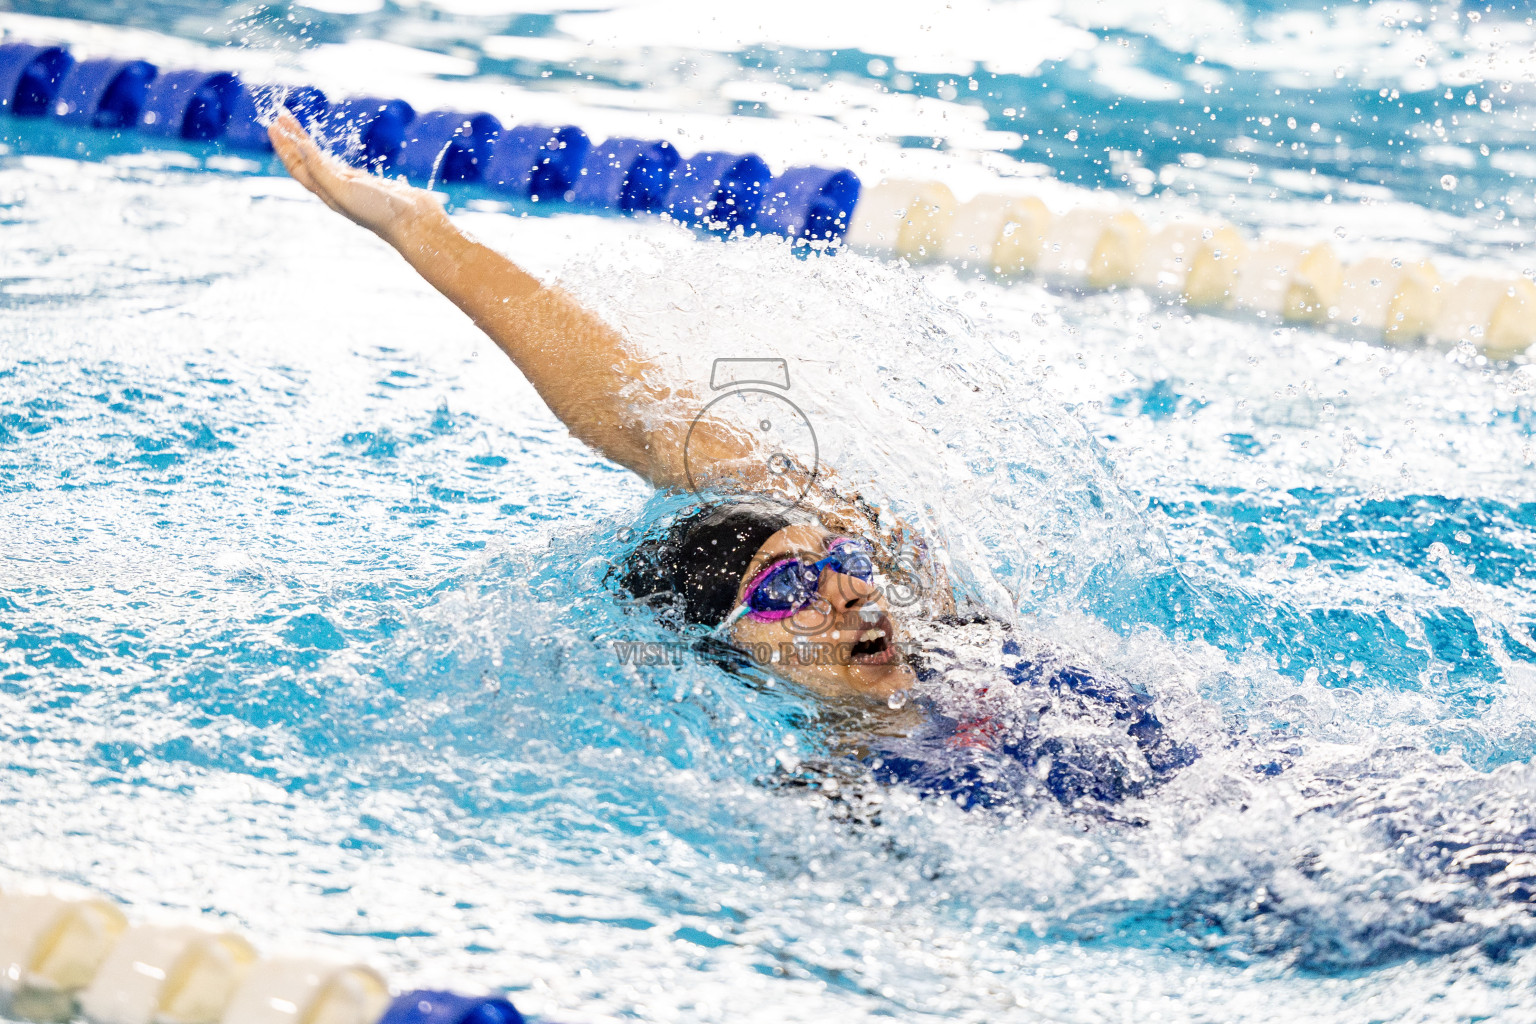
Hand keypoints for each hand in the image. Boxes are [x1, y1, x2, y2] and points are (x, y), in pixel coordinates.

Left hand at [267, 110, 442, 247]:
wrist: (413, 223)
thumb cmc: (379, 210)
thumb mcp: (344, 189)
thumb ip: (321, 169)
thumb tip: (300, 146)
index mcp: (326, 192)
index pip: (297, 165)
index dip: (284, 145)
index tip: (275, 123)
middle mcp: (335, 189)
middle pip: (305, 161)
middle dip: (291, 139)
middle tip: (281, 116)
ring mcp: (351, 186)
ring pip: (321, 161)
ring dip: (306, 144)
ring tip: (296, 127)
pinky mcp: (367, 183)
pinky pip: (339, 165)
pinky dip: (327, 153)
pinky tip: (325, 152)